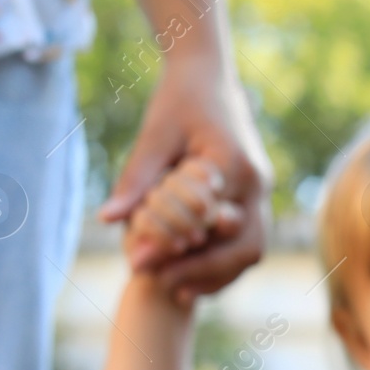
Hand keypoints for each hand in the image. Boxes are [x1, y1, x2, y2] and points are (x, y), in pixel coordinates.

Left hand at [98, 53, 273, 305]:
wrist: (209, 77)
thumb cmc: (178, 101)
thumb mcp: (152, 137)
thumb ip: (136, 181)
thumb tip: (108, 221)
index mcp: (233, 164)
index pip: (210, 222)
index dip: (178, 250)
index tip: (140, 265)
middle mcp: (257, 183)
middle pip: (245, 247)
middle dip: (205, 273)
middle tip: (162, 286)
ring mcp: (261, 193)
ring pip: (251, 251)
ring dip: (217, 276)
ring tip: (175, 292)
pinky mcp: (254, 199)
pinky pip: (247, 243)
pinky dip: (222, 265)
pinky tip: (190, 279)